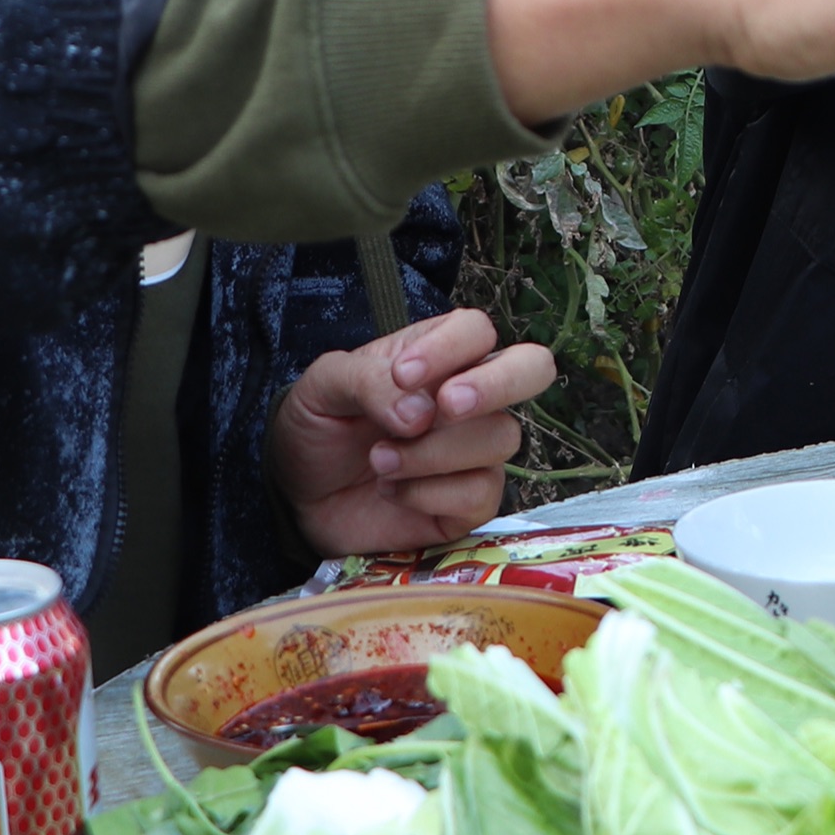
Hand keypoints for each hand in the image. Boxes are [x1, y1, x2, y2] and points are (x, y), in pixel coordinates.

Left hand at [269, 306, 558, 553]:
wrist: (300, 498)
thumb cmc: (319, 429)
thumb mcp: (323, 387)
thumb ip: (367, 380)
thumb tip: (420, 412)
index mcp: (438, 355)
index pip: (476, 330)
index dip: (450, 348)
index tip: (403, 374)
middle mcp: (470, 398)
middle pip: (534, 368)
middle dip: (496, 385)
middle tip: (446, 406)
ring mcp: (475, 452)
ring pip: (500, 438)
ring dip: (432, 452)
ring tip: (380, 461)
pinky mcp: (470, 503)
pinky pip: (481, 493)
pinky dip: (429, 494)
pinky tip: (393, 492)